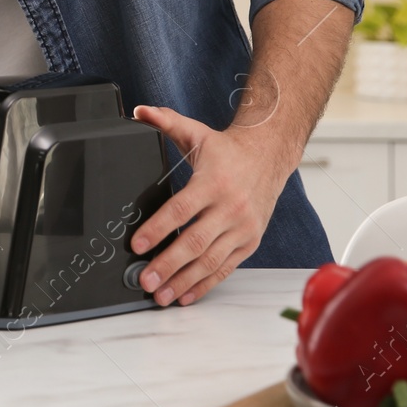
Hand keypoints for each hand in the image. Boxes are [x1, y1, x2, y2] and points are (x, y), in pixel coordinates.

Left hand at [128, 104, 286, 306]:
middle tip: (144, 279)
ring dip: (184, 281)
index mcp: (213, 184)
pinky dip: (206, 284)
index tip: (136, 244)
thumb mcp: (196, 132)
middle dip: (167, 264)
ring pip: (210, 261)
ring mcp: (242, 229)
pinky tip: (186, 295)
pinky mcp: (249, 242)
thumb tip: (139, 111)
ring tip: (160, 294)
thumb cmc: (227, 151)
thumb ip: (165, 121)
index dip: (157, 229)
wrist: (270, 158)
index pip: (180, 210)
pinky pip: (226, 268)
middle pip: (194, 242)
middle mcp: (230, 209)